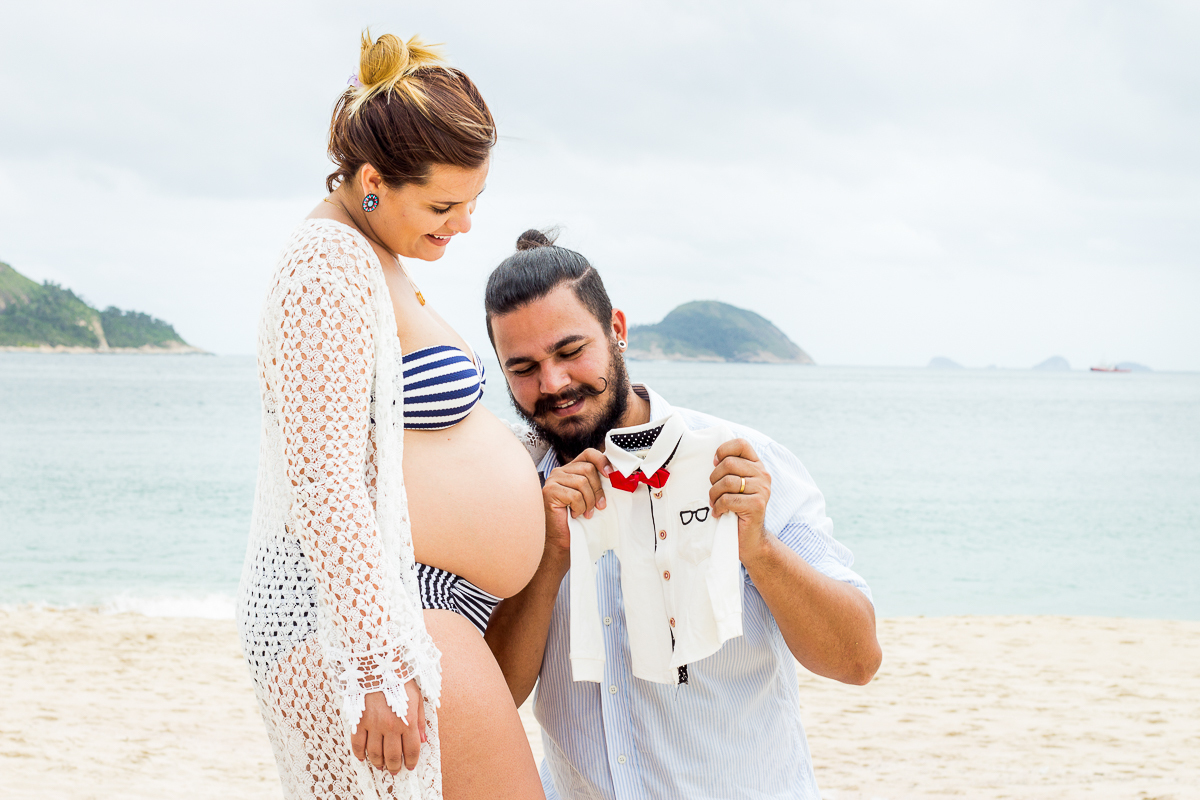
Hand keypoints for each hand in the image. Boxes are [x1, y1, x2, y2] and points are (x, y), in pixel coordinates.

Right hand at [351, 679, 425, 774]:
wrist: (377, 666)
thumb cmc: (399, 679)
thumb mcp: (416, 697)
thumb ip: (420, 720)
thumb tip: (423, 740)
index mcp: (407, 721)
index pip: (412, 749)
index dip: (412, 761)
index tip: (410, 766)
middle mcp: (391, 726)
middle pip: (393, 756)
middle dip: (395, 766)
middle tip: (395, 770)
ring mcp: (373, 725)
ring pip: (375, 753)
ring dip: (378, 763)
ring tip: (381, 766)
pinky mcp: (359, 721)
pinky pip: (357, 743)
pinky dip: (359, 754)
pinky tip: (363, 757)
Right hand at [542, 448, 612, 555]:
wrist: (562, 538)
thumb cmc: (577, 518)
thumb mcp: (591, 496)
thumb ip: (598, 482)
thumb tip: (617, 475)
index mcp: (571, 469)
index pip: (589, 453)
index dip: (602, 461)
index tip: (611, 475)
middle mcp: (560, 471)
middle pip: (588, 469)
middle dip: (598, 490)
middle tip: (599, 506)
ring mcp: (553, 480)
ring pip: (582, 482)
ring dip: (588, 502)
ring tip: (585, 512)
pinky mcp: (549, 491)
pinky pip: (574, 495)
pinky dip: (579, 508)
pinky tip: (574, 514)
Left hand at [709, 439, 772, 563]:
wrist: (749, 538)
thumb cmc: (736, 509)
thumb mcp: (734, 485)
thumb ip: (729, 469)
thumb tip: (712, 458)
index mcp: (757, 465)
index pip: (741, 444)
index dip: (723, 451)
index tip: (715, 464)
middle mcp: (763, 475)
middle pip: (729, 463)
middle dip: (714, 478)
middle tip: (714, 492)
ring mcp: (762, 490)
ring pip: (727, 481)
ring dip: (714, 494)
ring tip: (715, 503)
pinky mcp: (757, 505)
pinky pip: (728, 499)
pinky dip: (719, 507)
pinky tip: (720, 513)